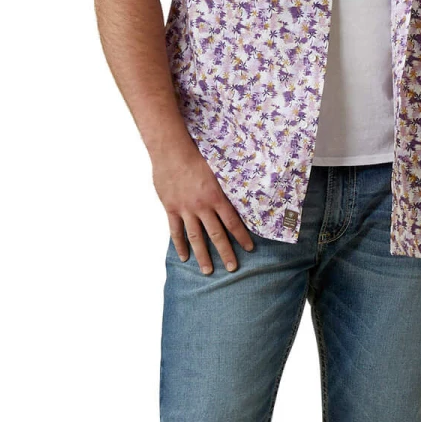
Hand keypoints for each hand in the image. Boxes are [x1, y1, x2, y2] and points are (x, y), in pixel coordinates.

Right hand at [152, 143, 256, 273]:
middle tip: (232, 268)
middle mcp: (202, 207)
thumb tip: (242, 192)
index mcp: (216, 197)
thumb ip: (226, 186)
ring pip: (196, 238)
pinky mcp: (171, 209)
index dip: (242, 237)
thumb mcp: (217, 170)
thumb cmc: (196, 156)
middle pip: (216, 235)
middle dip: (225, 253)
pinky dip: (180, 245)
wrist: (171, 151)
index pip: (233, 222)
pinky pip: (176, 231)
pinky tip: (184, 257)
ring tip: (207, 270)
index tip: (249, 249)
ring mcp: (185, 210)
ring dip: (202, 255)